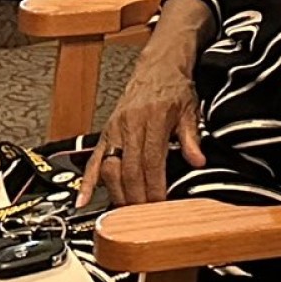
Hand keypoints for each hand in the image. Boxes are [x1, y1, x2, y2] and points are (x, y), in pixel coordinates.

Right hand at [85, 53, 205, 206]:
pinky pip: (93, 160)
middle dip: (136, 196)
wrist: (158, 65)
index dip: (154, 185)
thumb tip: (198, 161)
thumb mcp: (190, 108)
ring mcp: (115, 129)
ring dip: (116, 193)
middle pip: (130, 168)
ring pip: (110, 168)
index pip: (152, 160)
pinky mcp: (105, 132)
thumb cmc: (175, 87)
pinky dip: (86, 182)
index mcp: (155, 118)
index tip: (159, 203)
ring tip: (123, 213)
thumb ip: (192, 137)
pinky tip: (82, 200)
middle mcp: (131, 124)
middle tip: (142, 216)